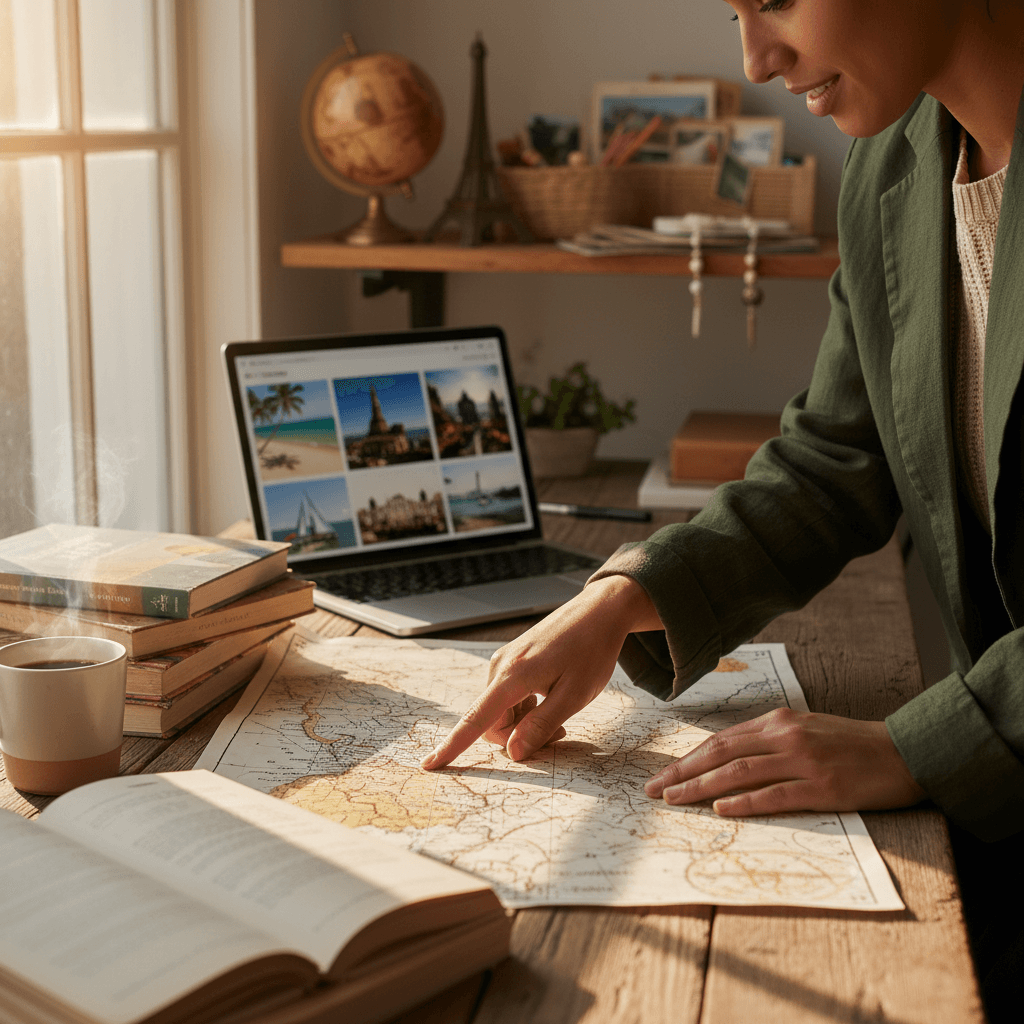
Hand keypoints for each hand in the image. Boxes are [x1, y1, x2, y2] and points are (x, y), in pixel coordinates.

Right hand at [421, 575, 661, 768]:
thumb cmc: (591, 651)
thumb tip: (513, 753)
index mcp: (513, 676)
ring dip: (524, 724)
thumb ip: (541, 726)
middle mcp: (501, 666)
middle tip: (558, 735)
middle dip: (516, 737)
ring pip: (501, 711)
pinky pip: (508, 697)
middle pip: (491, 722)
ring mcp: (505, 661)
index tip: (429, 765)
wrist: (599, 611)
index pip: (475, 719)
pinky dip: (525, 709)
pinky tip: (550, 700)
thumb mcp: (574, 695)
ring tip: (560, 716)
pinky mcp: (513, 660)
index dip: (453, 746)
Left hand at [644, 708, 925, 814]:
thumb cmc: (852, 744)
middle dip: (683, 771)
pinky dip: (745, 802)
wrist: (905, 752)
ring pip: (740, 773)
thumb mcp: (806, 729)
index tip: (664, 773)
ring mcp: (804, 761)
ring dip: (701, 786)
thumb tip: (730, 758)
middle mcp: (786, 736)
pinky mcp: (823, 787)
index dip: (689, 757)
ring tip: (675, 799)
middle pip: (722, 753)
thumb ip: (770, 740)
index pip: (722, 740)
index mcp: (779, 721)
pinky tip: (722, 809)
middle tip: (654, 788)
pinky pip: (775, 795)